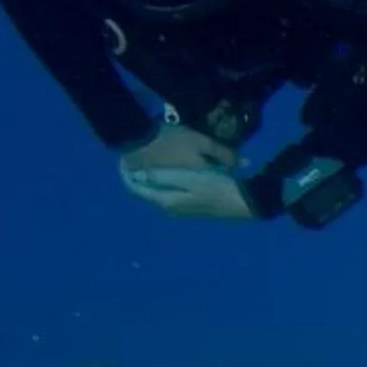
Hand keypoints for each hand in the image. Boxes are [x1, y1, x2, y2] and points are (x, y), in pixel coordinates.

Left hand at [119, 125, 254, 219]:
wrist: (246, 202)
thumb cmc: (217, 187)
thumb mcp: (188, 178)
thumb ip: (161, 177)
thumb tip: (137, 175)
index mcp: (166, 201)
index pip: (137, 189)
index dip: (126, 175)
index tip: (120, 159)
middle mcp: (170, 208)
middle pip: (147, 190)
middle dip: (138, 176)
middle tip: (131, 157)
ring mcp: (183, 208)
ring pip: (160, 191)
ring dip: (152, 178)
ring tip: (146, 160)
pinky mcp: (194, 205)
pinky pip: (172, 191)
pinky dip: (166, 181)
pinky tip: (170, 169)